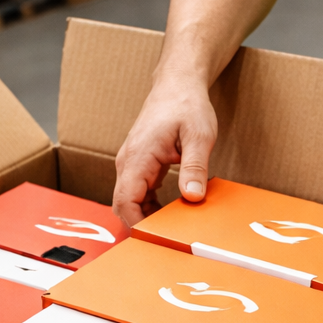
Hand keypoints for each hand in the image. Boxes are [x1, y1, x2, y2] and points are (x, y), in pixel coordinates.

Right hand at [113, 77, 218, 225]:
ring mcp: (132, 163)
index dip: (137, 224)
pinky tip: (169, 211)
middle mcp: (128, 162)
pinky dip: (149, 206)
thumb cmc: (186, 105)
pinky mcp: (139, 164)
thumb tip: (193, 196)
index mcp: (138, 157)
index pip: (125, 201)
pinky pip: (137, 192)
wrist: (177, 84)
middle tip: (168, 239)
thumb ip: (195, 168)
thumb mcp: (199, 136)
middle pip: (123, 205)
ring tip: (172, 228)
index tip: (157, 237)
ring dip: (146, 216)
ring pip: (129, 200)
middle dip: (141, 224)